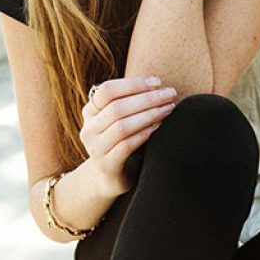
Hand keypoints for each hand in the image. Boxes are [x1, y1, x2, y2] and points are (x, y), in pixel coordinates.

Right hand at [79, 76, 175, 195]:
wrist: (109, 178)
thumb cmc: (122, 142)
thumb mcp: (121, 120)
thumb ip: (130, 103)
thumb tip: (160, 86)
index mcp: (90, 112)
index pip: (107, 90)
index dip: (133, 84)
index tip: (158, 82)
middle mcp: (89, 129)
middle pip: (116, 107)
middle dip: (147, 98)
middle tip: (170, 94)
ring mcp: (95, 149)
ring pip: (122, 126)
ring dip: (149, 115)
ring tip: (169, 109)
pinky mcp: (106, 165)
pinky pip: (126, 146)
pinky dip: (144, 134)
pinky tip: (159, 127)